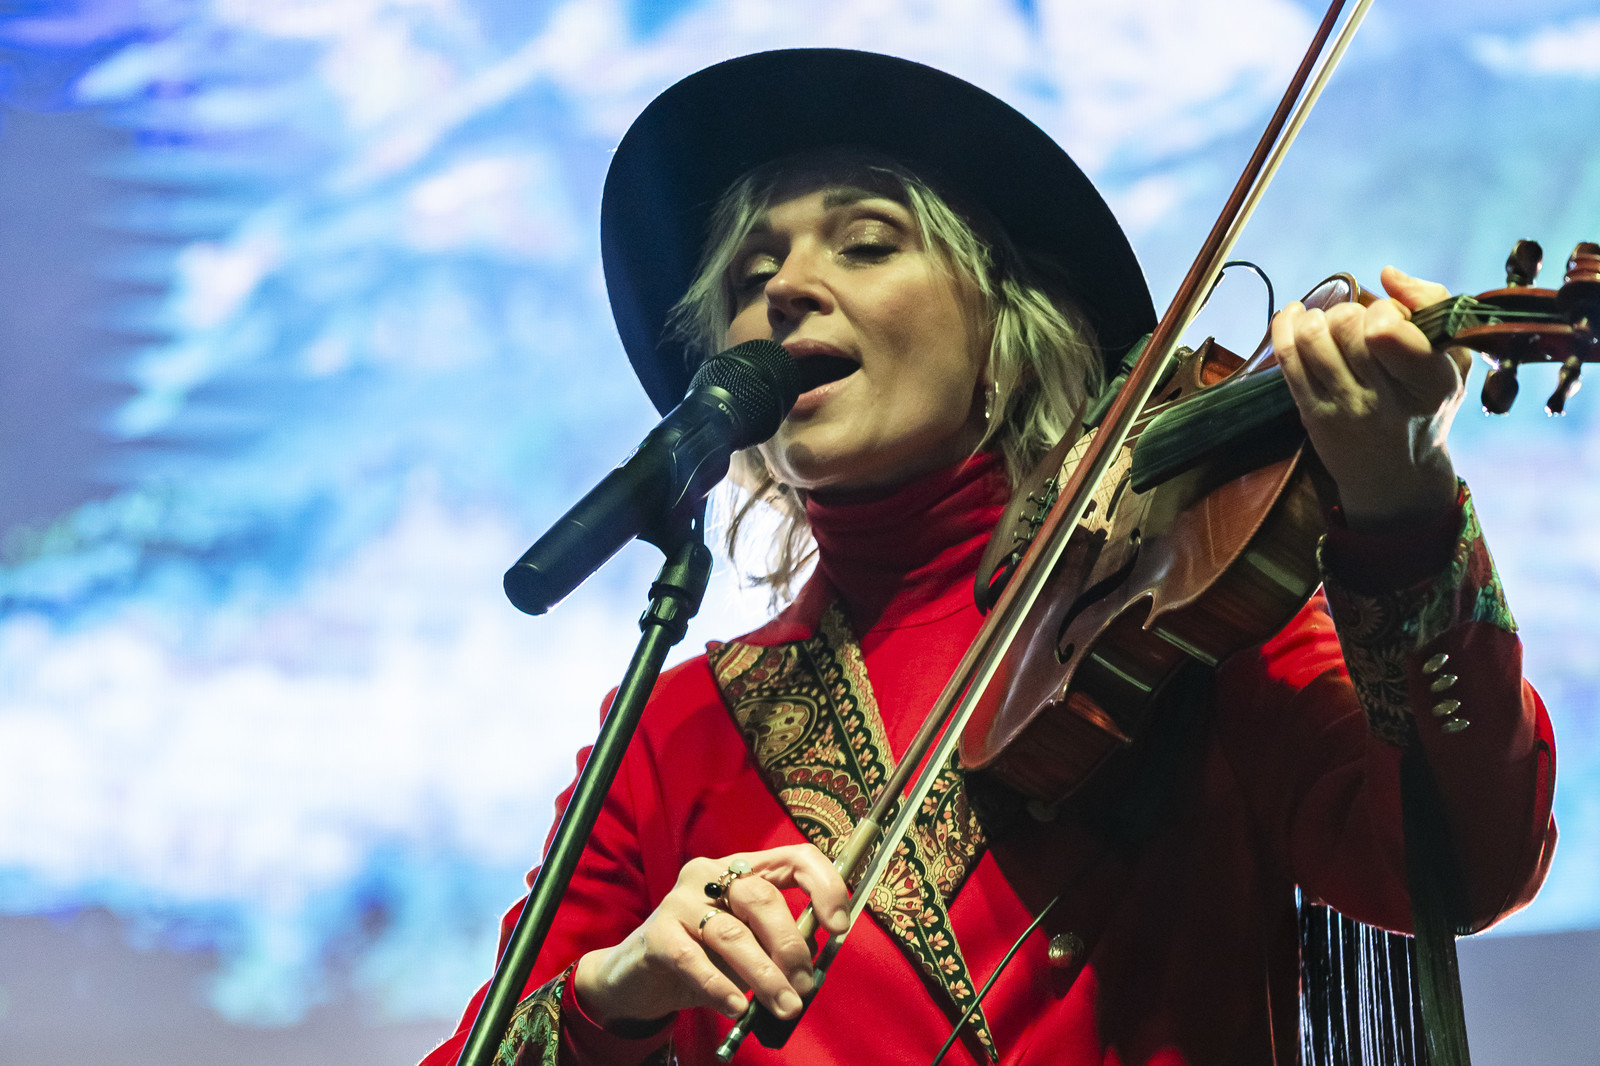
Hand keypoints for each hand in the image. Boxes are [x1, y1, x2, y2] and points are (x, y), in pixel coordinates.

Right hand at [572, 843, 850, 1028]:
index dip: (823, 887)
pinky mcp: (656, 934)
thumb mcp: (746, 947)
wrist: (637, 978)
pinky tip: (738, 1007)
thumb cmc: (702, 958)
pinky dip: (721, 986)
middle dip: (791, 946)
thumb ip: (775, 946)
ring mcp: (680, 901)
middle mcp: (711, 875)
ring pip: (732, 933)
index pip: (793, 858)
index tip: (839, 926)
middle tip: (805, 984)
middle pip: (762, 897)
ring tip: (785, 1005)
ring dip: (765, 975)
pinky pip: (694, 960)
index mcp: (741, 869)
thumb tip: (812, 967)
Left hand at [1271, 266, 1470, 532]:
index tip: (1390, 320)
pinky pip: (1287, 358)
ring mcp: (1344, 409)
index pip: (1387, 330)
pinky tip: (1297, 315)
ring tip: (1332, 323)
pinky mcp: (1312, 414)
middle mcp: (1384, 400)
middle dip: (1351, 311)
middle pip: (1348, 326)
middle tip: (1359, 324)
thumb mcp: (1454, 360)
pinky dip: (1286, 325)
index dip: (1384, 311)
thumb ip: (1434, 306)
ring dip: (1319, 317)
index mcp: (1431, 384)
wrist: (1397, 474)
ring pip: (1313, 337)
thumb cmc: (1428, 405)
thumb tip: (1387, 274)